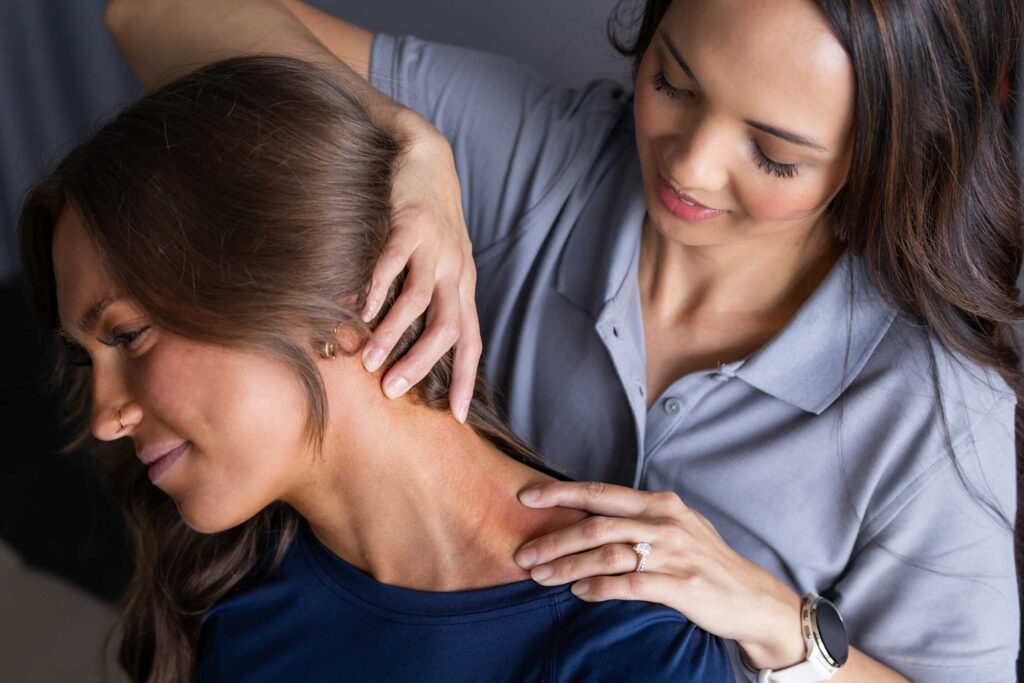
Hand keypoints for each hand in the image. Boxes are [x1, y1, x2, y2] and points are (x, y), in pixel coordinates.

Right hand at [359, 107, 480, 422]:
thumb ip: (433, 300)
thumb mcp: (441, 264)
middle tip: (393, 392)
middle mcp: (456, 272)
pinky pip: (394, 262)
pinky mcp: (411, 223)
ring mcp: (436, 247)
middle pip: (448, 328)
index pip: (471, 340)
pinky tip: (359, 310)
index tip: (455, 415)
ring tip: (369, 361)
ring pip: (419, 300)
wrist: (426, 156)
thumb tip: (410, 347)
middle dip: (422, 365)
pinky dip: (377, 289)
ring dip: (394, 334)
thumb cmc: (428, 220)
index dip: (465, 378)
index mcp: (463, 286)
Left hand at [514, 481, 806, 670]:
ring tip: (541, 576)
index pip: (601, 493)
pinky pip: (627, 585)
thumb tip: (591, 517)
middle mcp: (664, 523)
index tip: (526, 497)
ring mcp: (673, 554)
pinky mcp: (679, 586)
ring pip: (606, 555)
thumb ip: (638, 519)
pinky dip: (598, 588)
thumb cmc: (707, 562)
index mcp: (660, 504)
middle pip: (596, 525)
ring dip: (567, 566)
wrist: (753, 598)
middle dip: (554, 539)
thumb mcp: (676, 527)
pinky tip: (579, 592)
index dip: (561, 493)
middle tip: (523, 553)